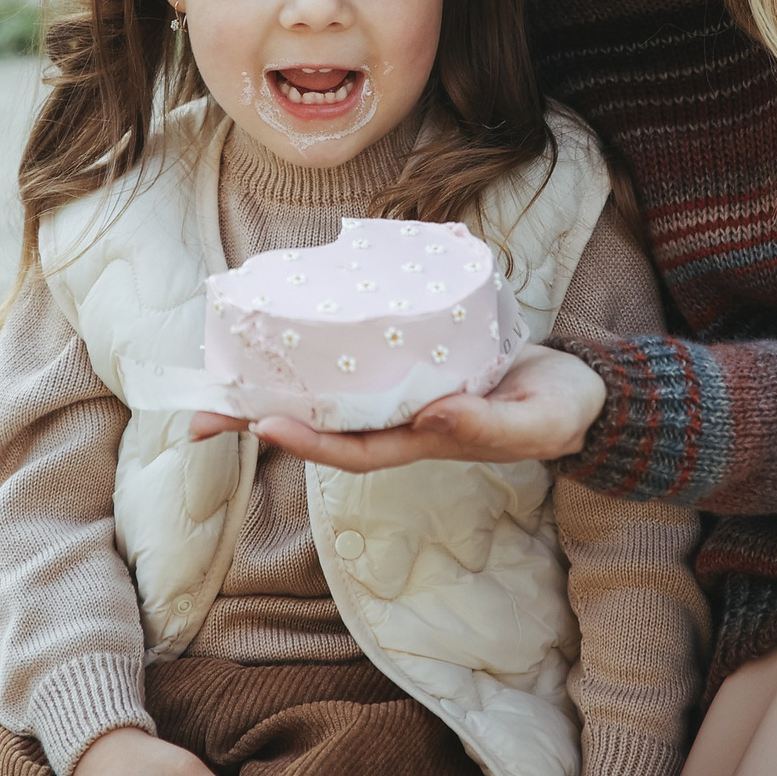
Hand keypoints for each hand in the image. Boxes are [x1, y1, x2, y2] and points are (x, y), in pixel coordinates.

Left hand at [187, 344, 605, 473]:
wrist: (576, 392)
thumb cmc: (556, 412)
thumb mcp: (533, 422)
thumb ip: (489, 423)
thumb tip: (434, 413)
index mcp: (425, 439)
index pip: (355, 449)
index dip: (309, 441)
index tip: (266, 424)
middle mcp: (401, 420)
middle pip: (322, 424)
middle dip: (262, 420)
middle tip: (200, 414)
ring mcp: (402, 393)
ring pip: (327, 392)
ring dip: (274, 384)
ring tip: (220, 368)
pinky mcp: (411, 361)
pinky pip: (352, 360)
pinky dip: (316, 349)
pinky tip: (286, 326)